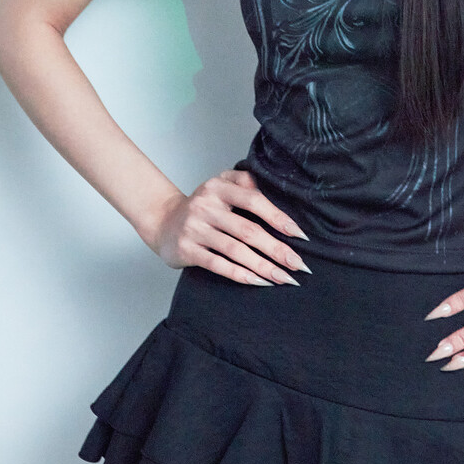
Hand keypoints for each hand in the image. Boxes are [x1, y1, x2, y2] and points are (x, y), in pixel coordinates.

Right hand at [152, 168, 312, 286]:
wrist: (163, 221)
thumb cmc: (202, 205)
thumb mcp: (220, 184)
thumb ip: (244, 182)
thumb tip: (274, 191)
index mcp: (218, 187)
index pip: (254, 200)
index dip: (278, 217)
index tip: (300, 235)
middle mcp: (206, 206)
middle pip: (248, 230)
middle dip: (277, 249)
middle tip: (298, 265)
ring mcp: (195, 229)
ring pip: (236, 251)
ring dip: (263, 266)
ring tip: (284, 278)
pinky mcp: (187, 250)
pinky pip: (218, 265)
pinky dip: (240, 275)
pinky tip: (259, 282)